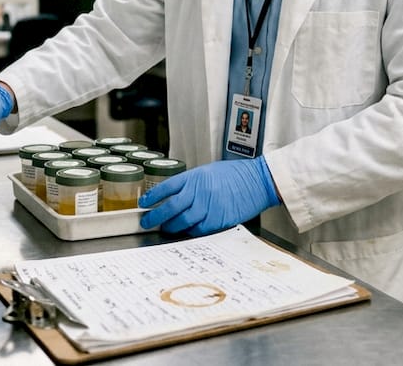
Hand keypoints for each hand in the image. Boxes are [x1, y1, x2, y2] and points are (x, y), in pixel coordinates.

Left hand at [138, 157, 279, 235]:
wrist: (258, 181)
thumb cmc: (236, 175)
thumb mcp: (209, 171)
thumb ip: (192, 183)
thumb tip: (175, 196)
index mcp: (195, 176)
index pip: (167, 187)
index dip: (153, 196)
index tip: (144, 202)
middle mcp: (199, 191)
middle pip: (170, 207)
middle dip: (155, 216)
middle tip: (147, 222)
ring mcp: (209, 206)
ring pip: (182, 221)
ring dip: (171, 226)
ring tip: (165, 228)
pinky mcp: (219, 219)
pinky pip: (198, 229)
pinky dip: (190, 231)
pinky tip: (186, 231)